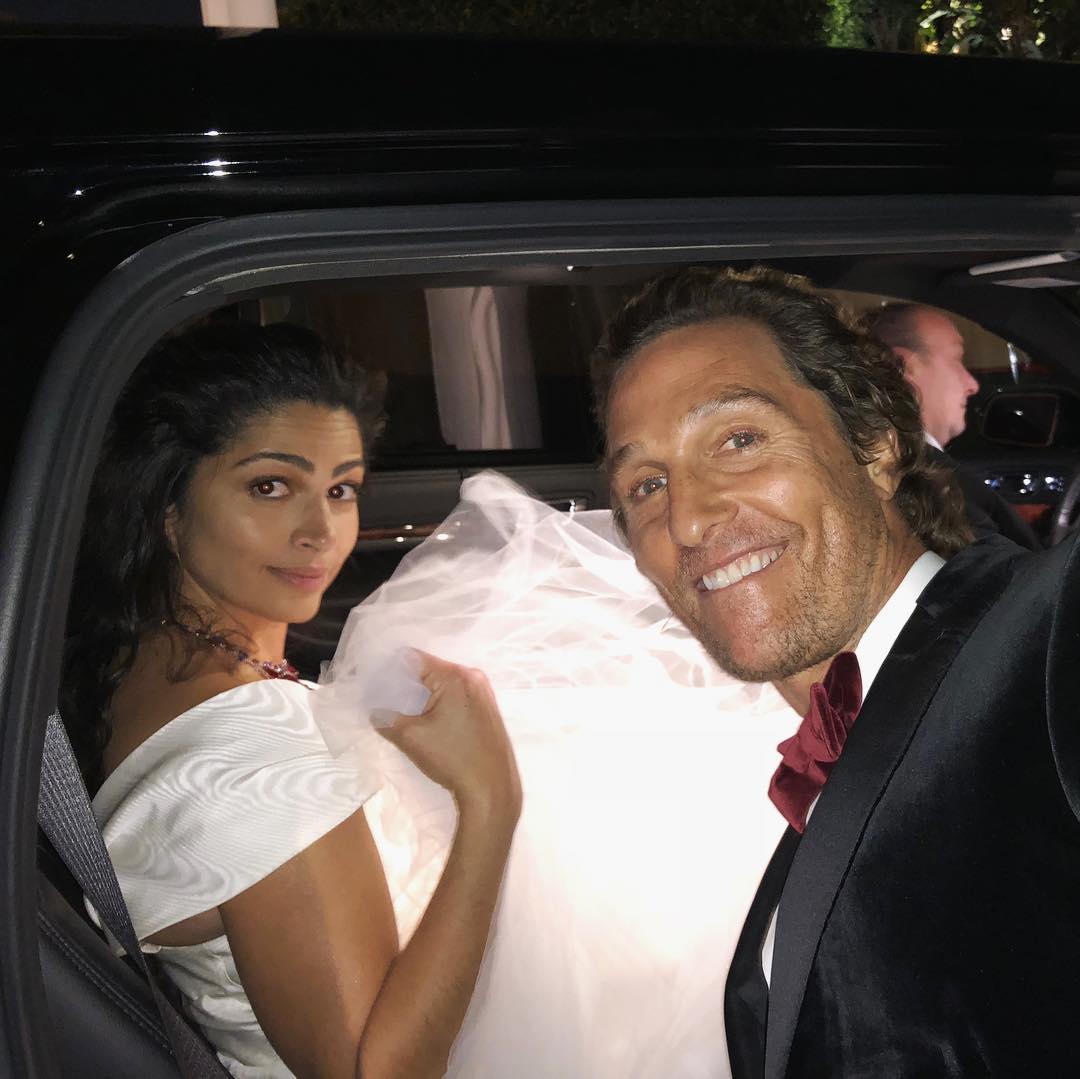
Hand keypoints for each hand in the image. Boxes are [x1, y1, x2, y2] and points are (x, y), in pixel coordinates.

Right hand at [376, 651, 521, 821]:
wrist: (492, 789)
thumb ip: (386, 718)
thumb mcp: (410, 737)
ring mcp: (485, 693)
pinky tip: (429, 721)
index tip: (376, 683)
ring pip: (445, 684)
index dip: (392, 669)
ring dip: (425, 695)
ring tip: (406, 711)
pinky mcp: (489, 709)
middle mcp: (474, 677)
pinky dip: (441, 703)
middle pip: (431, 669)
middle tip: (387, 699)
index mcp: (455, 676)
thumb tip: (376, 712)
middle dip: (408, 683)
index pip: (414, 659)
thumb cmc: (452, 758)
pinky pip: (458, 696)